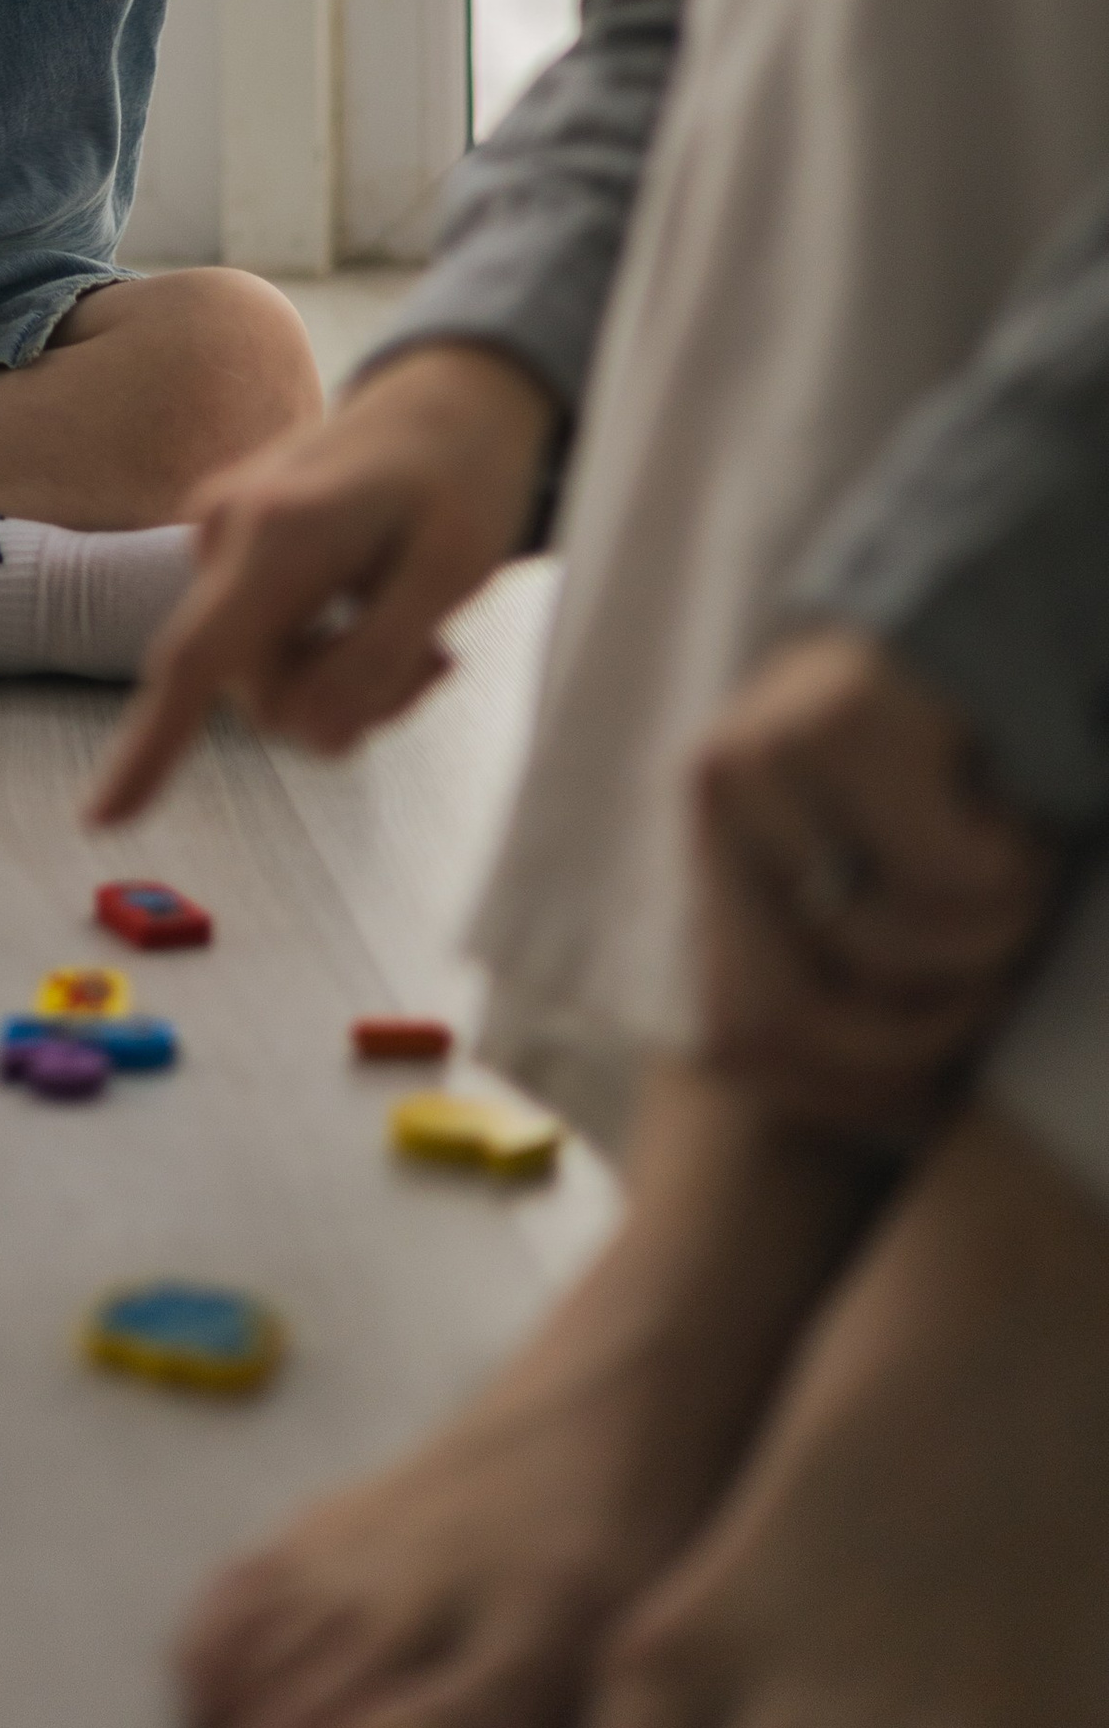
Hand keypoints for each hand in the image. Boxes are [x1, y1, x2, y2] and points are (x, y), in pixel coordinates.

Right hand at [89, 344, 558, 824]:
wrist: (445, 401)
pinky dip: (320, 650)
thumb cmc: (463, 482)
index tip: (102, 819)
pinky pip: (259, 645)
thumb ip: (381, 659)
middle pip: (259, 694)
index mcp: (278, 534)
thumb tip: (313, 735)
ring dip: (339, 677)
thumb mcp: (454, 574)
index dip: (150, 746)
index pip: (198, 658)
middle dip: (344, 701)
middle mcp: (223, 532)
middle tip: (434, 661)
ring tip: (413, 627)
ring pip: (262, 679)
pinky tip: (372, 607)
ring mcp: (214, 536)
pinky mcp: (223, 548)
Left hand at [693, 627, 1058, 1137]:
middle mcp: (714, 800)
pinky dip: (1013, 872)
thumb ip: (855, 975)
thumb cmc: (948, 779)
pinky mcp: (841, 716)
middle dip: (915, 1043)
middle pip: (790, 1013)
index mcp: (715, 849)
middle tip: (992, 999)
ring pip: (890, 945)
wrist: (988, 608)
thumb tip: (874, 1120)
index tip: (927, 1101)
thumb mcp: (882, 885)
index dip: (840, 1097)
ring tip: (1015, 878)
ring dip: (989, 945)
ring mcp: (763, 750)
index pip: (736, 1034)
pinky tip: (1015, 812)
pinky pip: (947, 874)